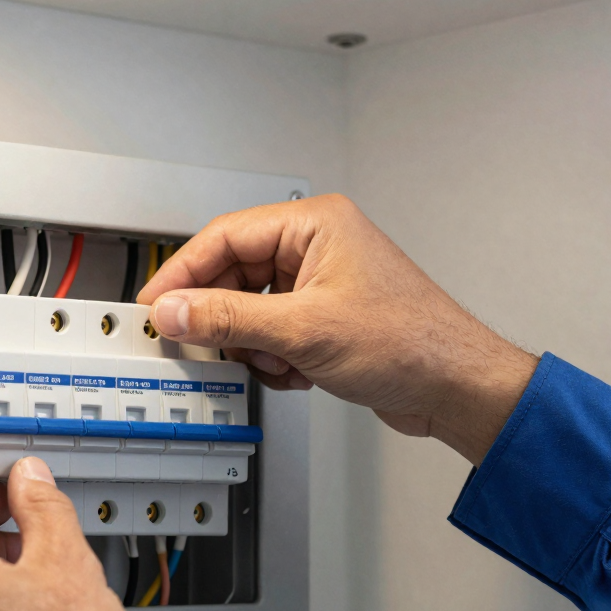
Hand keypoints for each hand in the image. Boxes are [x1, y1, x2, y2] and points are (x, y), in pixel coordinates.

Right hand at [139, 194, 537, 466]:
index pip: (225, 236)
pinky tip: (296, 372)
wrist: (455, 386)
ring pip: (251, 308)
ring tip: (274, 363)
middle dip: (223, 317)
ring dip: (252, 343)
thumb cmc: (411, 342)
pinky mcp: (325, 317)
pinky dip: (274, 357)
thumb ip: (230, 319)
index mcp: (315, 224)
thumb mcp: (303, 331)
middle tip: (198, 343)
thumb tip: (177, 311)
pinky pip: (272, 331)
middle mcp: (317, 246)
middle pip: (234, 274)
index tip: (155, 304)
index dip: (183, 273)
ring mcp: (321, 283)